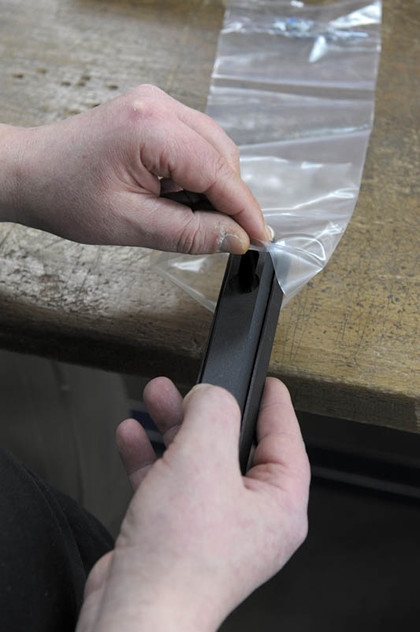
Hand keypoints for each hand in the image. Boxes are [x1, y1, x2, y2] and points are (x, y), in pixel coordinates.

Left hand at [0, 85, 270, 252]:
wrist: (31, 173)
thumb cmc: (65, 194)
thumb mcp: (130, 225)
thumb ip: (189, 233)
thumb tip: (235, 238)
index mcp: (151, 128)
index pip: (218, 171)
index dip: (244, 209)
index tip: (262, 238)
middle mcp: (158, 105)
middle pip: (222, 155)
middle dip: (229, 198)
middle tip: (225, 237)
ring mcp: (156, 104)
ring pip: (212, 149)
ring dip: (212, 187)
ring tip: (187, 217)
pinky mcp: (154, 113)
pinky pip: (194, 145)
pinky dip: (196, 175)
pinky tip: (178, 198)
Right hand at [76, 377, 309, 631]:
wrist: (134, 617)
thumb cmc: (178, 561)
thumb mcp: (202, 461)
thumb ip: (213, 413)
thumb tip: (211, 395)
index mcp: (278, 505)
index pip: (285, 440)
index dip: (274, 404)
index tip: (266, 381)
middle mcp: (250, 517)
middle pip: (234, 446)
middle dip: (206, 412)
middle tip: (190, 387)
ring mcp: (212, 527)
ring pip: (198, 461)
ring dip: (174, 428)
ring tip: (155, 398)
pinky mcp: (177, 533)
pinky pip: (169, 483)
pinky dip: (151, 457)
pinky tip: (133, 437)